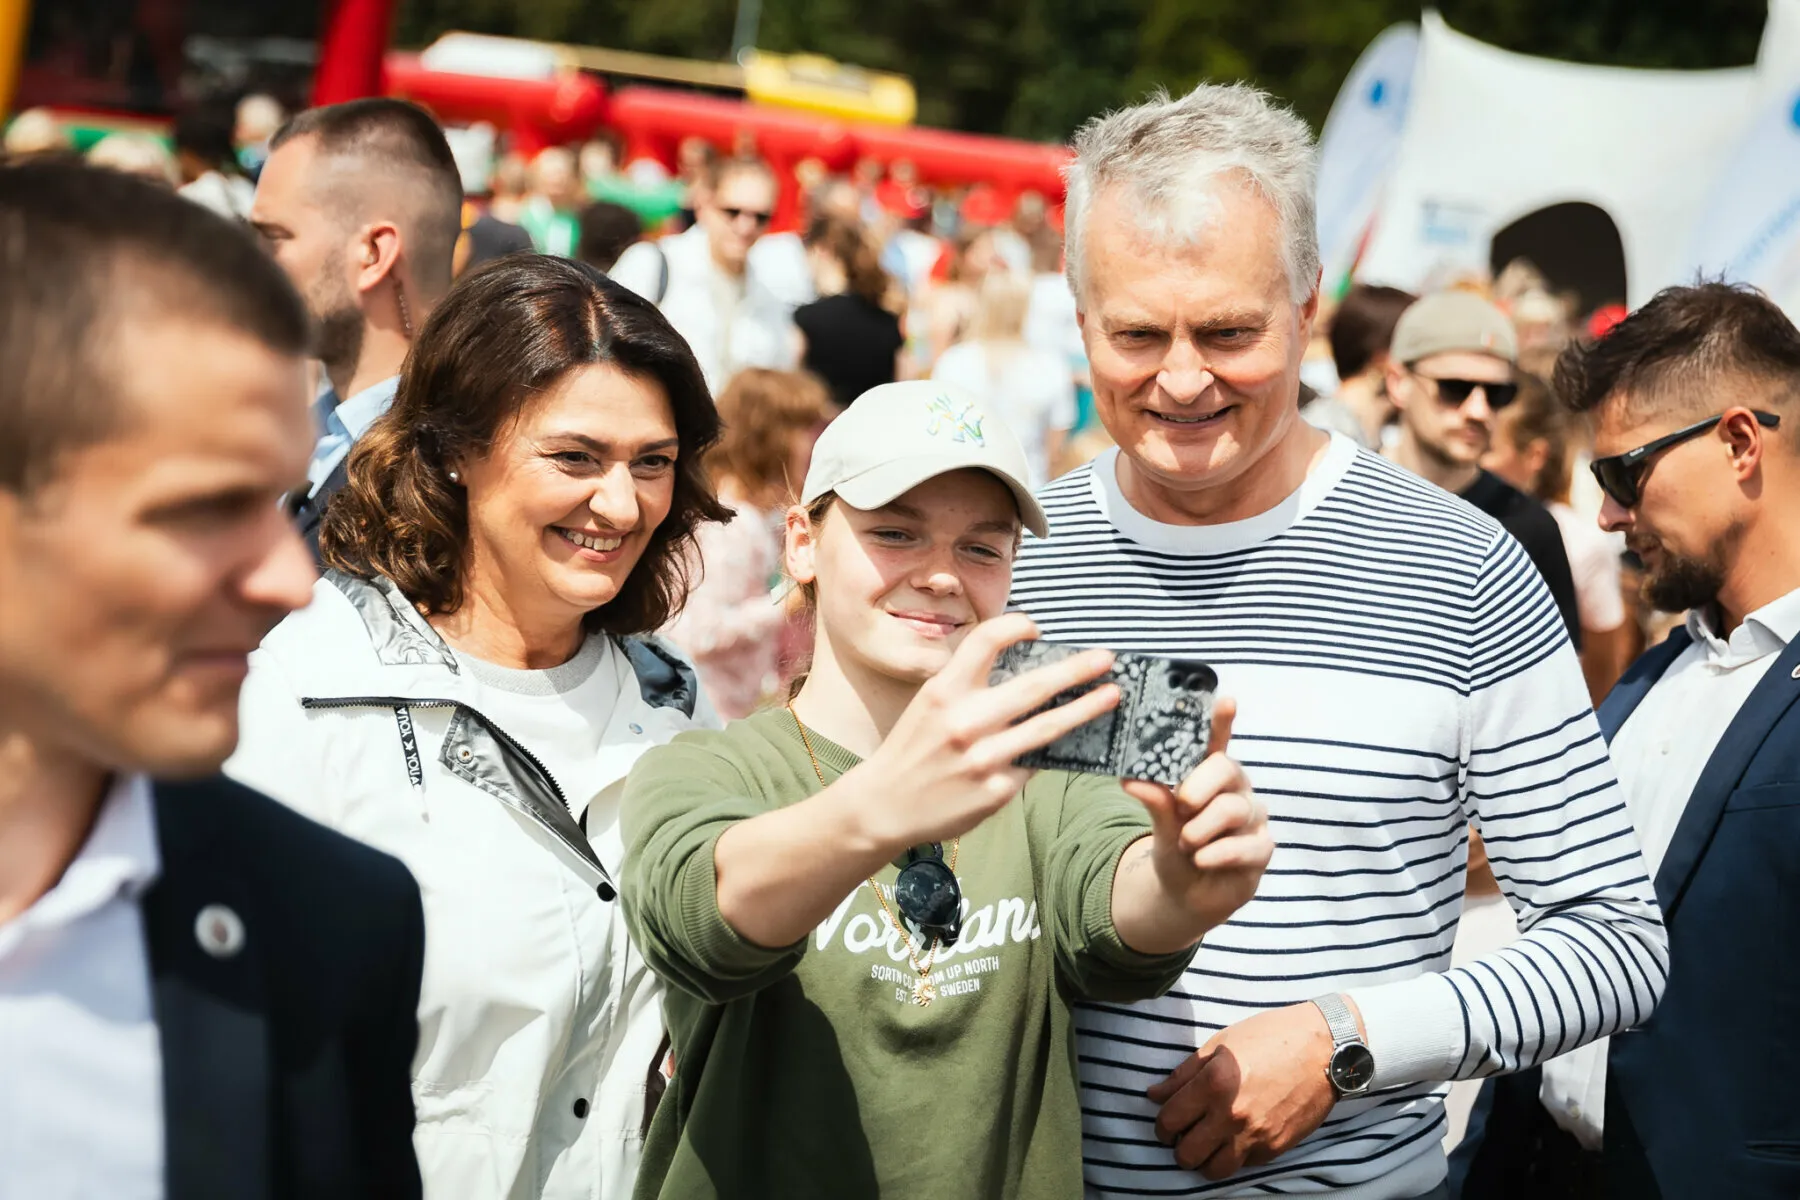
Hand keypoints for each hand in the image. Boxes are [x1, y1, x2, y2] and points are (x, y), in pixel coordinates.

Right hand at [851, 613, 1120, 849]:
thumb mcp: (929, 703)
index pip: (986, 641)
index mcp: (943, 691)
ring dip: (1085, 709)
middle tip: (1107, 657)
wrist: (885, 805)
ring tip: (1112, 695)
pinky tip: (1078, 737)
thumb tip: (1024, 663)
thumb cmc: (913, 747)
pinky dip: (1056, 747)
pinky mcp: (996, 791)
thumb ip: (968, 683)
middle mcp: (964, 722)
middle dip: (1076, 670)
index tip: (1036, 627)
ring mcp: (982, 759)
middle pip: (1033, 686)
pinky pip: (1035, 762)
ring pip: (1047, 728)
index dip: (1016, 626)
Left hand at [1122, 698, 1272, 933]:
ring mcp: (1252, 819)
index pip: (1216, 743)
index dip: (1221, 722)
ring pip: (1234, 809)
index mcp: (1209, 777)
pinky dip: (1219, 854)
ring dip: (1202, 829)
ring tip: (1187, 844)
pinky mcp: (1262, 849)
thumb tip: (1132, 780)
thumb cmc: (1177, 849)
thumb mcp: (1161, 826)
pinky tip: (1203, 860)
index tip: (1225, 700)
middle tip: (1182, 805)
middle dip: (1200, 786)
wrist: (1187, 895)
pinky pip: (1248, 845)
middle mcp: (1235, 790)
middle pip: (1227, 769)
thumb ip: (1156, 803)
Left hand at [1148, 1000, 1354, 1178]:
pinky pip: (1242, 1166)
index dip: (1161, 1125)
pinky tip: (1234, 1138)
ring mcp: (1256, 1135)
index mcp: (1214, 1084)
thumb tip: (1154, 1095)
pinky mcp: (1275, 1148)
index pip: (1169, 1121)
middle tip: (1182, 1136)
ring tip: (1206, 1144)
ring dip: (1203, 1160)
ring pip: (1213, 1170)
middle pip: (1186, 1154)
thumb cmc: (1271, 1037)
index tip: (1166, 1123)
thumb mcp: (1221, 1044)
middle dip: (1178, 1147)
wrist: (1324, 1049)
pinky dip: (1232, 1157)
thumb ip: (1184, 1074)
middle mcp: (1232, 1115)